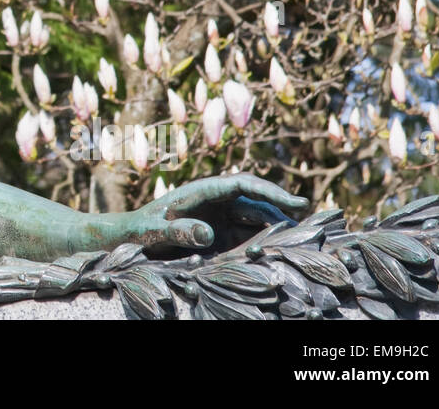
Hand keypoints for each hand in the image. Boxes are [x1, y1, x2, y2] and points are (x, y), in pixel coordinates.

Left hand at [122, 173, 308, 253]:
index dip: (271, 191)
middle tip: (310, 228)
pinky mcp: (221, 233)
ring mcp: (219, 216)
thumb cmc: (137, 230)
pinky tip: (278, 253)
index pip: (243, 184)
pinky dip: (264, 242)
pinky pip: (248, 234)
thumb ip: (177, 231)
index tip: (298, 202)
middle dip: (281, 212)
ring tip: (300, 243)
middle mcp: (214, 201)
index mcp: (201, 191)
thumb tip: (208, 233)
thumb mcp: (153, 231)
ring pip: (256, 219)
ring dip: (276, 229)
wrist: (128, 238)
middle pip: (256, 201)